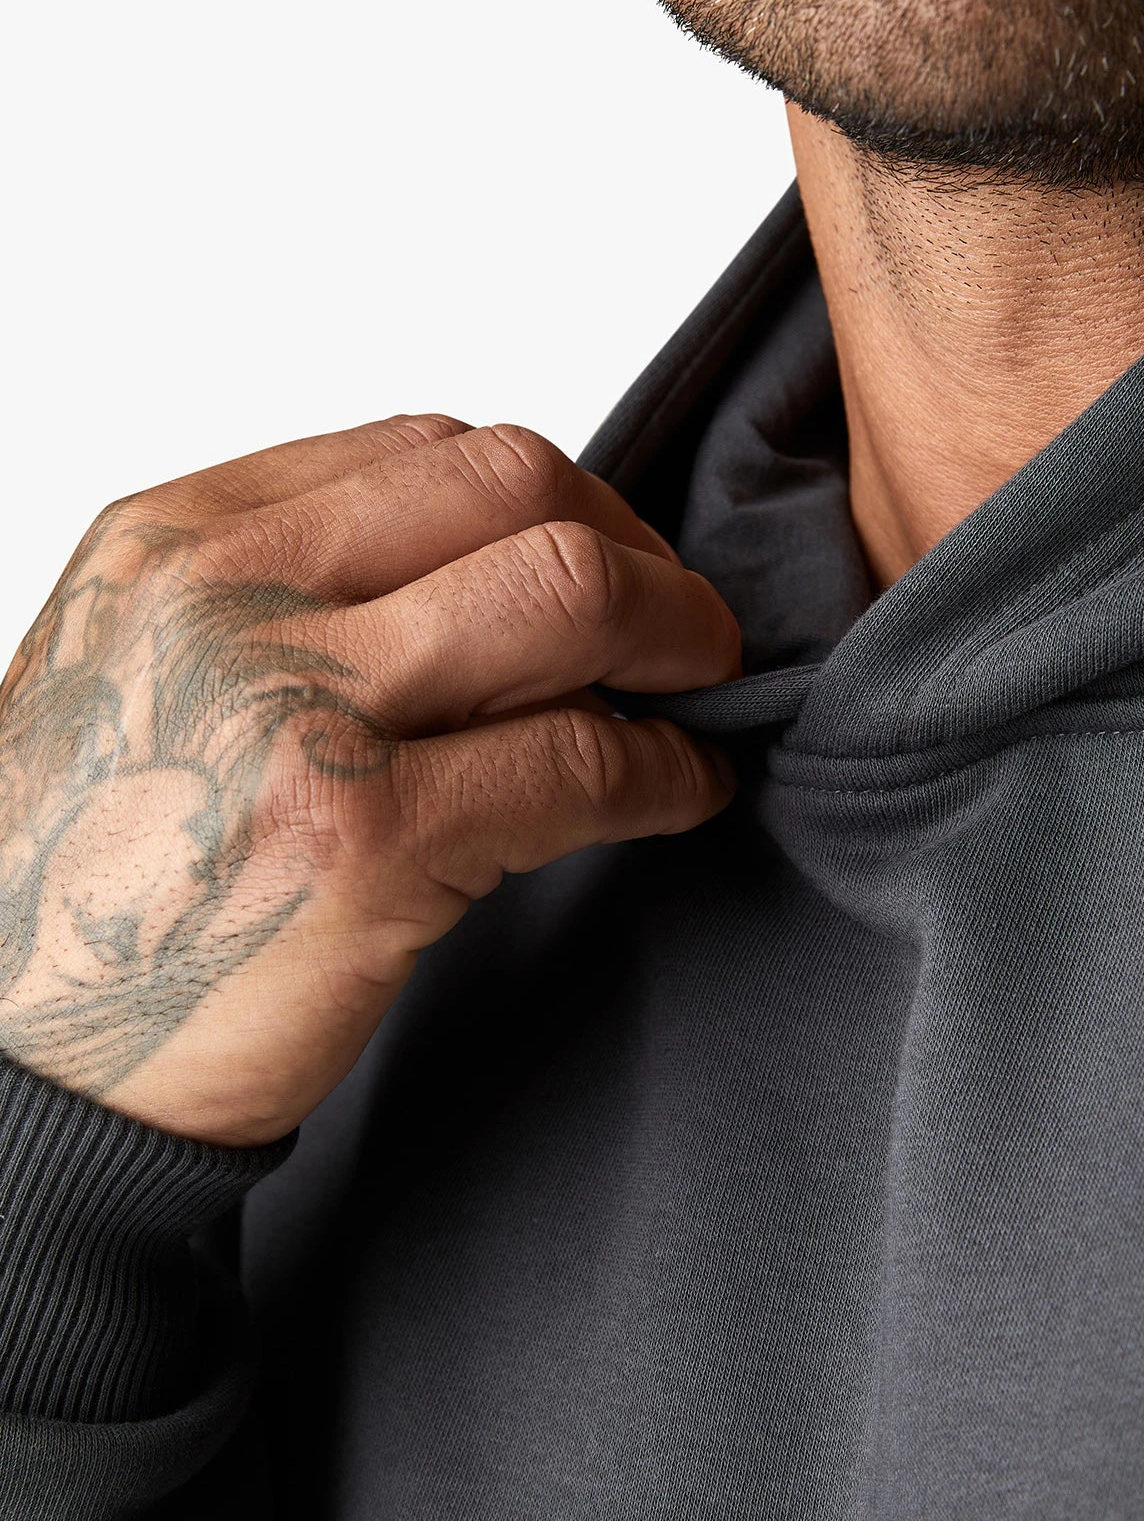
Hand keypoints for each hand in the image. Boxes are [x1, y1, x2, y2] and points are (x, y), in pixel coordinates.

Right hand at [0, 416, 739, 1144]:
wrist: (18, 1071)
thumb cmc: (90, 889)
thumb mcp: (147, 683)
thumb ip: (292, 606)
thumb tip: (494, 579)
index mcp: (174, 543)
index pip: (426, 450)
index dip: (557, 501)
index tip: (609, 560)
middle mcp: (227, 599)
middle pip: (515, 482)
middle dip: (638, 547)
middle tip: (686, 626)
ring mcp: (291, 711)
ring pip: (568, 591)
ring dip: (677, 637)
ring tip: (698, 694)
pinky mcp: (359, 841)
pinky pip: (582, 760)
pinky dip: (667, 771)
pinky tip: (680, 791)